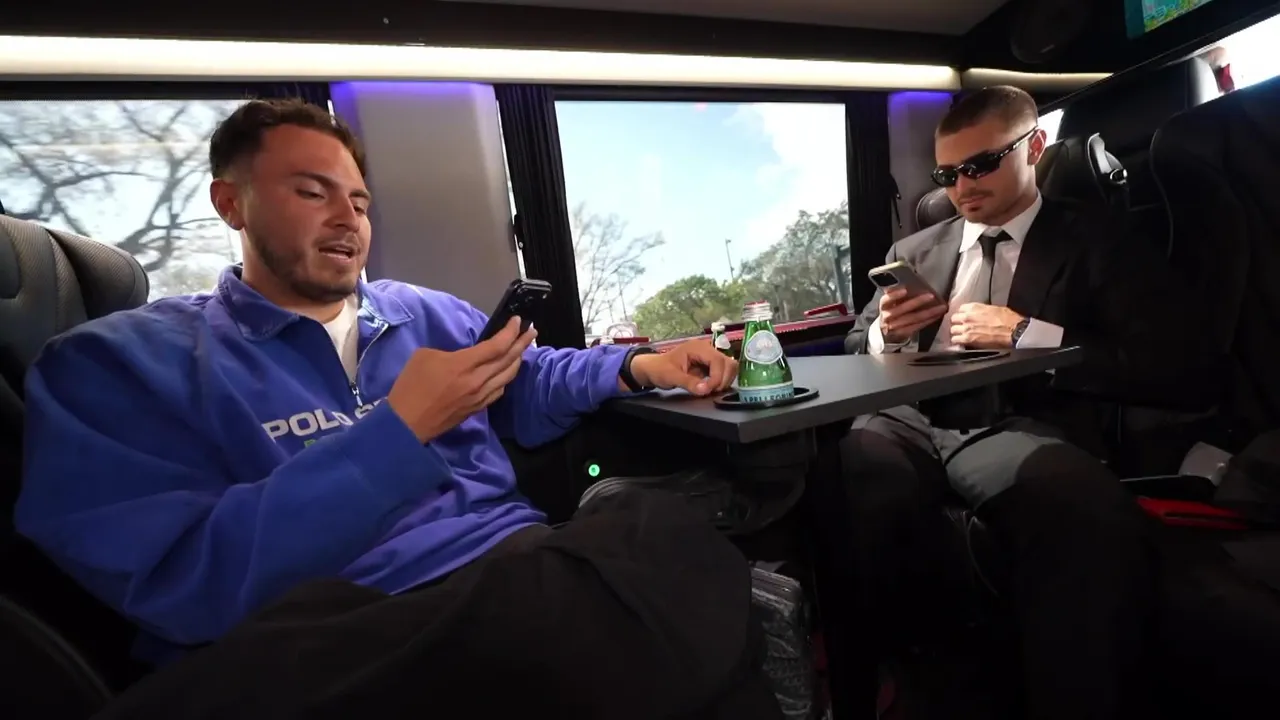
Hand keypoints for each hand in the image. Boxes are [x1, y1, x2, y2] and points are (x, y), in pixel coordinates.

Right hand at [388, 317, 535, 441]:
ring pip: (507, 376)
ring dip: (517, 360)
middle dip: (522, 343)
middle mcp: (478, 381)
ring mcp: (480, 397)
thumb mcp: (425, 356)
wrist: (406, 423)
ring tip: (522, 349)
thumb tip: (463, 356)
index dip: (510, 332)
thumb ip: (450, 352)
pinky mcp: (477, 408)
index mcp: (464, 365)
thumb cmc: (411, 386)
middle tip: (532, 330)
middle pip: (508, 360)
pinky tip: (507, 372)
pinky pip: (499, 390)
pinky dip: (506, 377)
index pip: (497, 346)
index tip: (517, 320)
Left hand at [626, 340, 737, 396]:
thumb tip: (705, 390)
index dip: (717, 377)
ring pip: (729, 368)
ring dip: (724, 380)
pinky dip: (721, 381)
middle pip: (728, 363)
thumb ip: (688, 383)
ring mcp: (709, 357)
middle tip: (711, 391)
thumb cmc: (659, 369)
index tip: (709, 390)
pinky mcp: (710, 366)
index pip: (718, 360)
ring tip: (711, 389)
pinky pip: (723, 373)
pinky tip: (711, 388)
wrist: (653, 369)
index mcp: (697, 347)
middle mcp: (707, 349)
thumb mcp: (671, 376)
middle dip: (723, 379)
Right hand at [879, 287, 946, 343]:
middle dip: (918, 301)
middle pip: (903, 309)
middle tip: (931, 296)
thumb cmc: (891, 313)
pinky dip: (927, 321)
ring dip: (929, 312)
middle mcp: (886, 316)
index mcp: (883, 306)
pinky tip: (936, 316)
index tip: (905, 290)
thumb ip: (898, 296)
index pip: (886, 299)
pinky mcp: (902, 334)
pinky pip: (916, 326)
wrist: (885, 332)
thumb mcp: (890, 304)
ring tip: (941, 307)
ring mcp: (894, 327)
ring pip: (912, 318)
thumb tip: (914, 285)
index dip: (895, 294)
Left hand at [949, 303, 1023, 348]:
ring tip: (962, 335)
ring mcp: (966, 328)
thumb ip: (982, 310)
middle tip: (962, 326)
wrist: (1013, 330)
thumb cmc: (1008, 319)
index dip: (963, 314)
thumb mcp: (995, 308)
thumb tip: (980, 313)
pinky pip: (955, 340)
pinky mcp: (968, 339)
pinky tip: (961, 342)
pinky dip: (957, 341)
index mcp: (974, 307)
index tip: (965, 317)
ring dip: (957, 332)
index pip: (960, 308)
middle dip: (958, 323)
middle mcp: (967, 316)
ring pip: (953, 329)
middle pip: (954, 318)